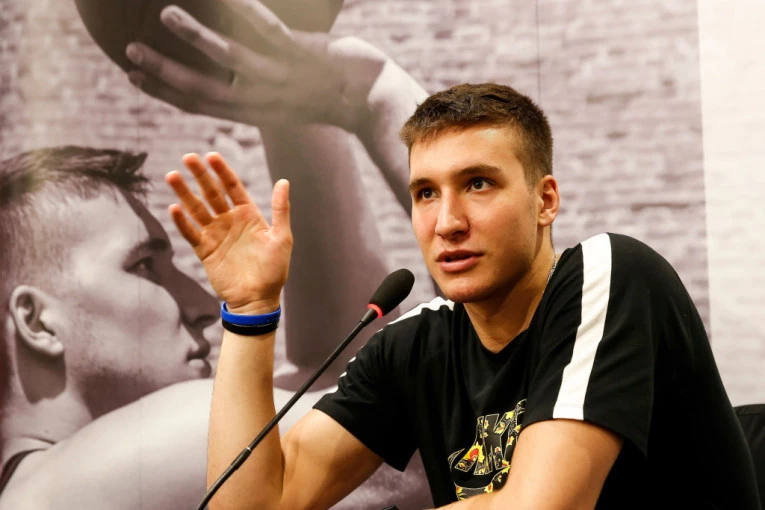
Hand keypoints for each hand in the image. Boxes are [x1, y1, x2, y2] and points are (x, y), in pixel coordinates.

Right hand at [125, 0, 387, 131]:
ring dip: (195, 37)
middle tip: (129, 53)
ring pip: (229, 58)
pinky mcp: (301, 54)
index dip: (166, 93)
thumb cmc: (332, 98)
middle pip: (204, 88)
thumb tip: (231, 76)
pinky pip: (266, 28)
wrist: (372, 99)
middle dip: (164, 71)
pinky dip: (242, 10)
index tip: (135, 78)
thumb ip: (259, 92)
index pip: (202, 105)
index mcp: (256, 112)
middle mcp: (263, 98)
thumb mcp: (289, 102)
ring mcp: (281, 76)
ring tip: (166, 15)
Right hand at [166, 152, 291, 313]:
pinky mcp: (205, 251)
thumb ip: (280, 209)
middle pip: (211, 193)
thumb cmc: (274, 270)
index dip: (222, 171)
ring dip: (184, 193)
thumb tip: (284, 181)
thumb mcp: (281, 237)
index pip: (232, 187)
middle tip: (188, 157)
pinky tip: (174, 208)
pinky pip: (191, 233)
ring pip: (197, 209)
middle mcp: (229, 221)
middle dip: (200, 175)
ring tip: (172, 176)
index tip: (211, 156)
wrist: (258, 299)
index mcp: (248, 214)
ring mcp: (215, 235)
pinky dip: (182, 222)